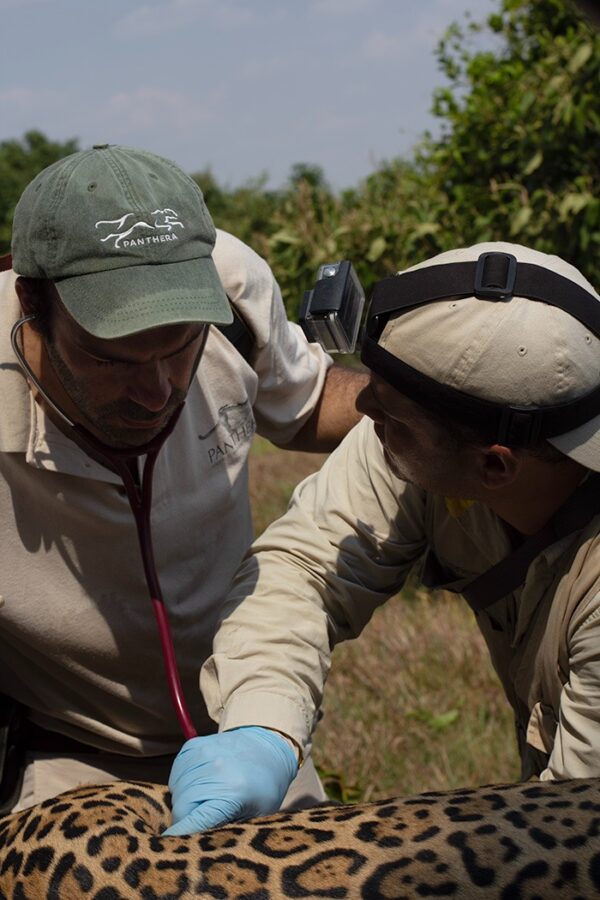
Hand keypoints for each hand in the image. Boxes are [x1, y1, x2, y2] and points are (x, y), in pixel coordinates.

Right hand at [162, 726, 297, 835]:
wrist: (268, 745)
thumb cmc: (264, 785)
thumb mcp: (256, 816)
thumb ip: (228, 831)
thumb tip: (200, 845)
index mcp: (233, 792)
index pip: (194, 821)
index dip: (181, 835)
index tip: (174, 845)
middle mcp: (215, 769)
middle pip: (180, 807)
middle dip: (185, 820)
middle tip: (202, 821)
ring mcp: (203, 754)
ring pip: (175, 790)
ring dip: (183, 800)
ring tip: (205, 799)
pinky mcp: (194, 745)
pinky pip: (176, 774)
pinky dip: (182, 783)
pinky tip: (200, 783)